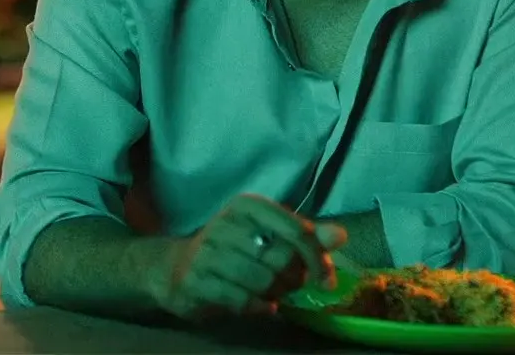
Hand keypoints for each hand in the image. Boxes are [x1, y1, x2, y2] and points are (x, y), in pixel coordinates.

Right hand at [142, 194, 347, 320]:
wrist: (174, 269)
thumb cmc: (232, 250)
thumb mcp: (268, 236)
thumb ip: (305, 237)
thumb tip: (340, 235)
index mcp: (247, 206)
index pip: (297, 231)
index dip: (318, 259)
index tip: (325, 280)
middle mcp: (225, 223)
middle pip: (283, 260)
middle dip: (292, 280)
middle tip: (285, 284)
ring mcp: (207, 252)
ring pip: (264, 282)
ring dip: (274, 295)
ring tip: (267, 292)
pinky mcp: (196, 281)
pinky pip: (243, 301)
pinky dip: (257, 308)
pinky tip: (257, 304)